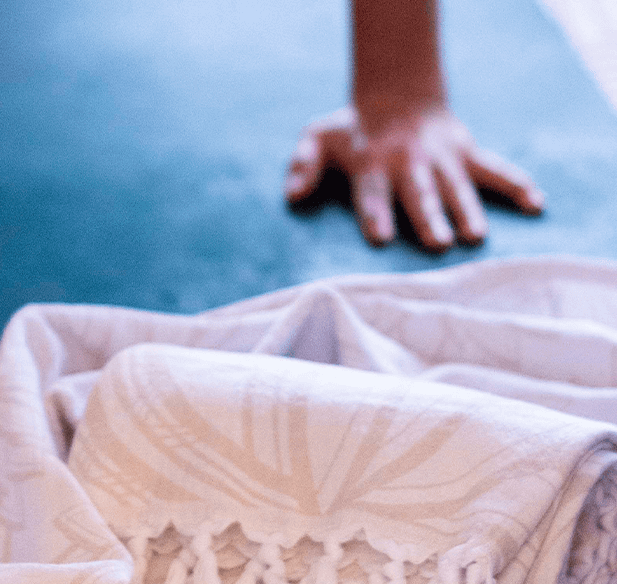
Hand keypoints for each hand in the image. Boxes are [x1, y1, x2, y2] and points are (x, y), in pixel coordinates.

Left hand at [285, 103, 544, 250]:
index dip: (375, 214)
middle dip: (430, 217)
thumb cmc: (352, 131)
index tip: (379, 239)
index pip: (372, 193)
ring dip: (469, 210)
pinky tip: (536, 205)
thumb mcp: (319, 137)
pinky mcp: (468, 155)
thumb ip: (303, 164)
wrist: (397, 96)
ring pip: (458, 187)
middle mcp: (410, 163)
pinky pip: (497, 170)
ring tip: (476, 238)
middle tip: (439, 244)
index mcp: (372, 163)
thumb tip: (290, 194)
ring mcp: (443, 159)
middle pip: (420, 194)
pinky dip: (517, 185)